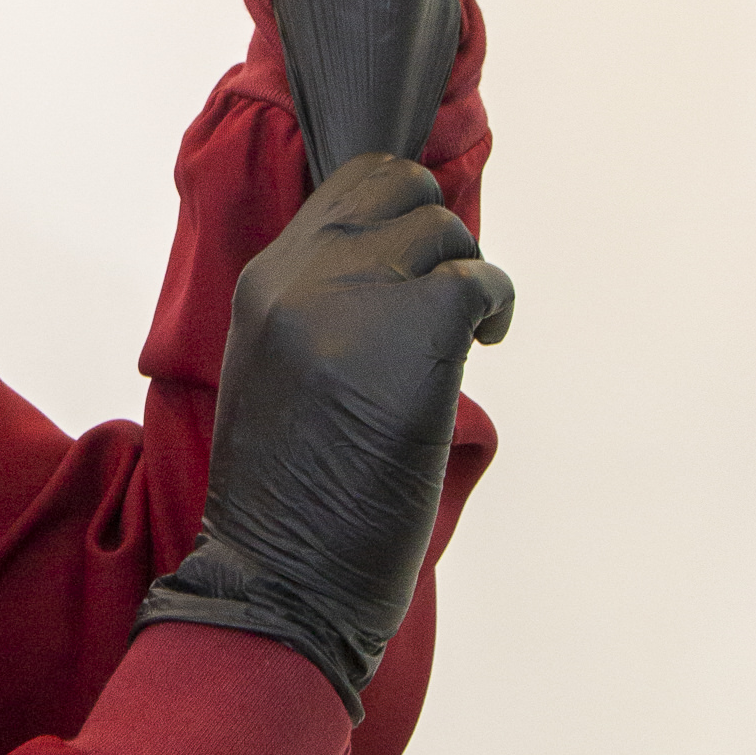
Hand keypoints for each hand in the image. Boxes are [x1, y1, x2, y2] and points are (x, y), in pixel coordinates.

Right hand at [135, 153, 514, 718]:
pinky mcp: (413, 332)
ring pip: (443, 229)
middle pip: (393, 181)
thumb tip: (390, 267)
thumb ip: (313, 307)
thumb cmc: (283, 496)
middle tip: (440, 292)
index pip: (341, 187)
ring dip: (465, 276)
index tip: (411, 264)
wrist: (278, 573)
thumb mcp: (272, 372)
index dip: (392, 212)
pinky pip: (478, 280)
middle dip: (432, 226)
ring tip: (461, 335)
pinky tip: (483, 345)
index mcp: (262, 284)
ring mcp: (354, 298)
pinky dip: (493, 308)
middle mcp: (301, 276)